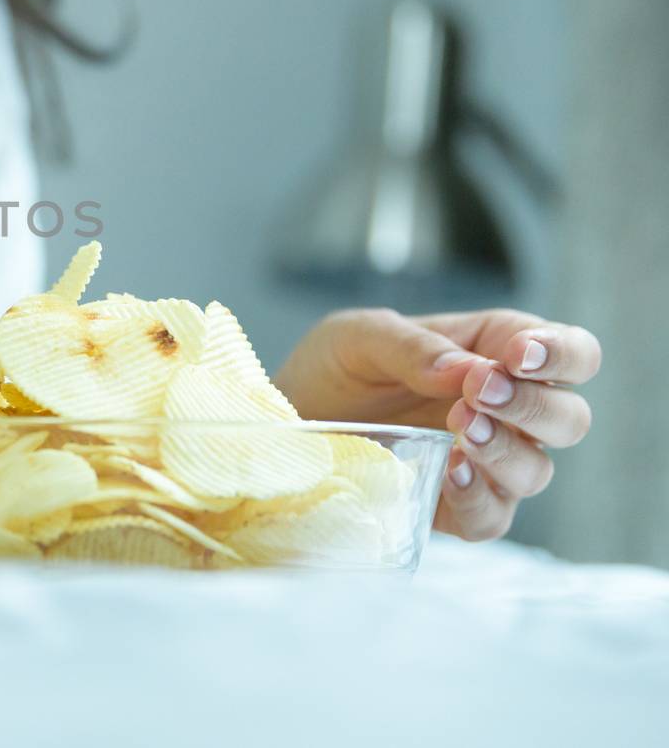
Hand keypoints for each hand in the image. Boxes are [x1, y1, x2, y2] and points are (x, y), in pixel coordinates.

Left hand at [274, 308, 599, 540]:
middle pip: (569, 417)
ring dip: (506, 451)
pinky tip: (449, 473)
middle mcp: (502, 411)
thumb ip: (411, 346)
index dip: (562, 353)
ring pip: (537, 470)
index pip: (570, 352)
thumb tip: (465, 371)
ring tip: (460, 430)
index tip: (518, 357)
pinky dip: (478, 498)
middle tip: (480, 393)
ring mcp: (483, 463)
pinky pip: (491, 517)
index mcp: (493, 353)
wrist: (285, 420)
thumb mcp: (357, 337)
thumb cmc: (331, 370)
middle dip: (535, 405)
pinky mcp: (454, 507)